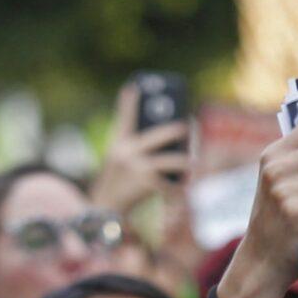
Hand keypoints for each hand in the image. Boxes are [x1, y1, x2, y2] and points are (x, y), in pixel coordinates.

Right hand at [89, 82, 192, 216]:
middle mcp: (126, 152)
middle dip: (177, 131)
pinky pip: (170, 184)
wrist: (103, 210)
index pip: (124, 118)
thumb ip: (132, 147)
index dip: (129, 101)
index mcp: (118, 144)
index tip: (135, 86)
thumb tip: (161, 137)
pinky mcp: (146, 184)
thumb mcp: (117, 162)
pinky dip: (176, 189)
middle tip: (187, 127)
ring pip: (172, 161)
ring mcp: (137, 167)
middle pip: (160, 135)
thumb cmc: (115, 184)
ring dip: (185, 163)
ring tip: (193, 163)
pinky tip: (181, 189)